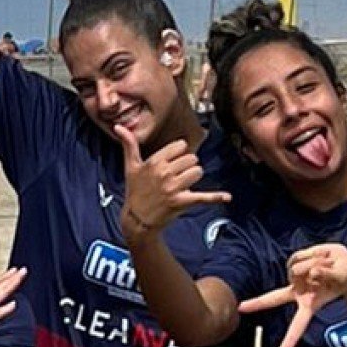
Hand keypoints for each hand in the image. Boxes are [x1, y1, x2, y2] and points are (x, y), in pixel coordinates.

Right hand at [114, 124, 230, 242]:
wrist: (137, 220)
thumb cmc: (135, 191)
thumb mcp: (130, 167)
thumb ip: (128, 145)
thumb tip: (119, 126)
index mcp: (155, 161)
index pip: (180, 146)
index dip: (178, 154)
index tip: (171, 164)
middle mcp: (164, 173)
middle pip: (192, 159)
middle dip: (187, 167)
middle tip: (176, 178)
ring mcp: (174, 188)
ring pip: (198, 172)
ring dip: (193, 178)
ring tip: (182, 186)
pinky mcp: (182, 202)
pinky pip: (203, 196)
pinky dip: (216, 197)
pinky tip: (227, 197)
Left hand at [240, 242, 346, 346]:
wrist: (345, 263)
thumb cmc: (345, 276)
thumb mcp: (342, 276)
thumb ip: (327, 275)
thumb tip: (312, 272)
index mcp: (309, 304)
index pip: (298, 324)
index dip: (290, 339)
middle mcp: (297, 292)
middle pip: (274, 298)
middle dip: (257, 303)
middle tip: (241, 308)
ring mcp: (294, 278)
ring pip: (296, 268)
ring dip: (314, 262)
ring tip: (326, 264)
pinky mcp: (294, 263)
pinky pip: (297, 256)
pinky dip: (311, 254)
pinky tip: (320, 257)